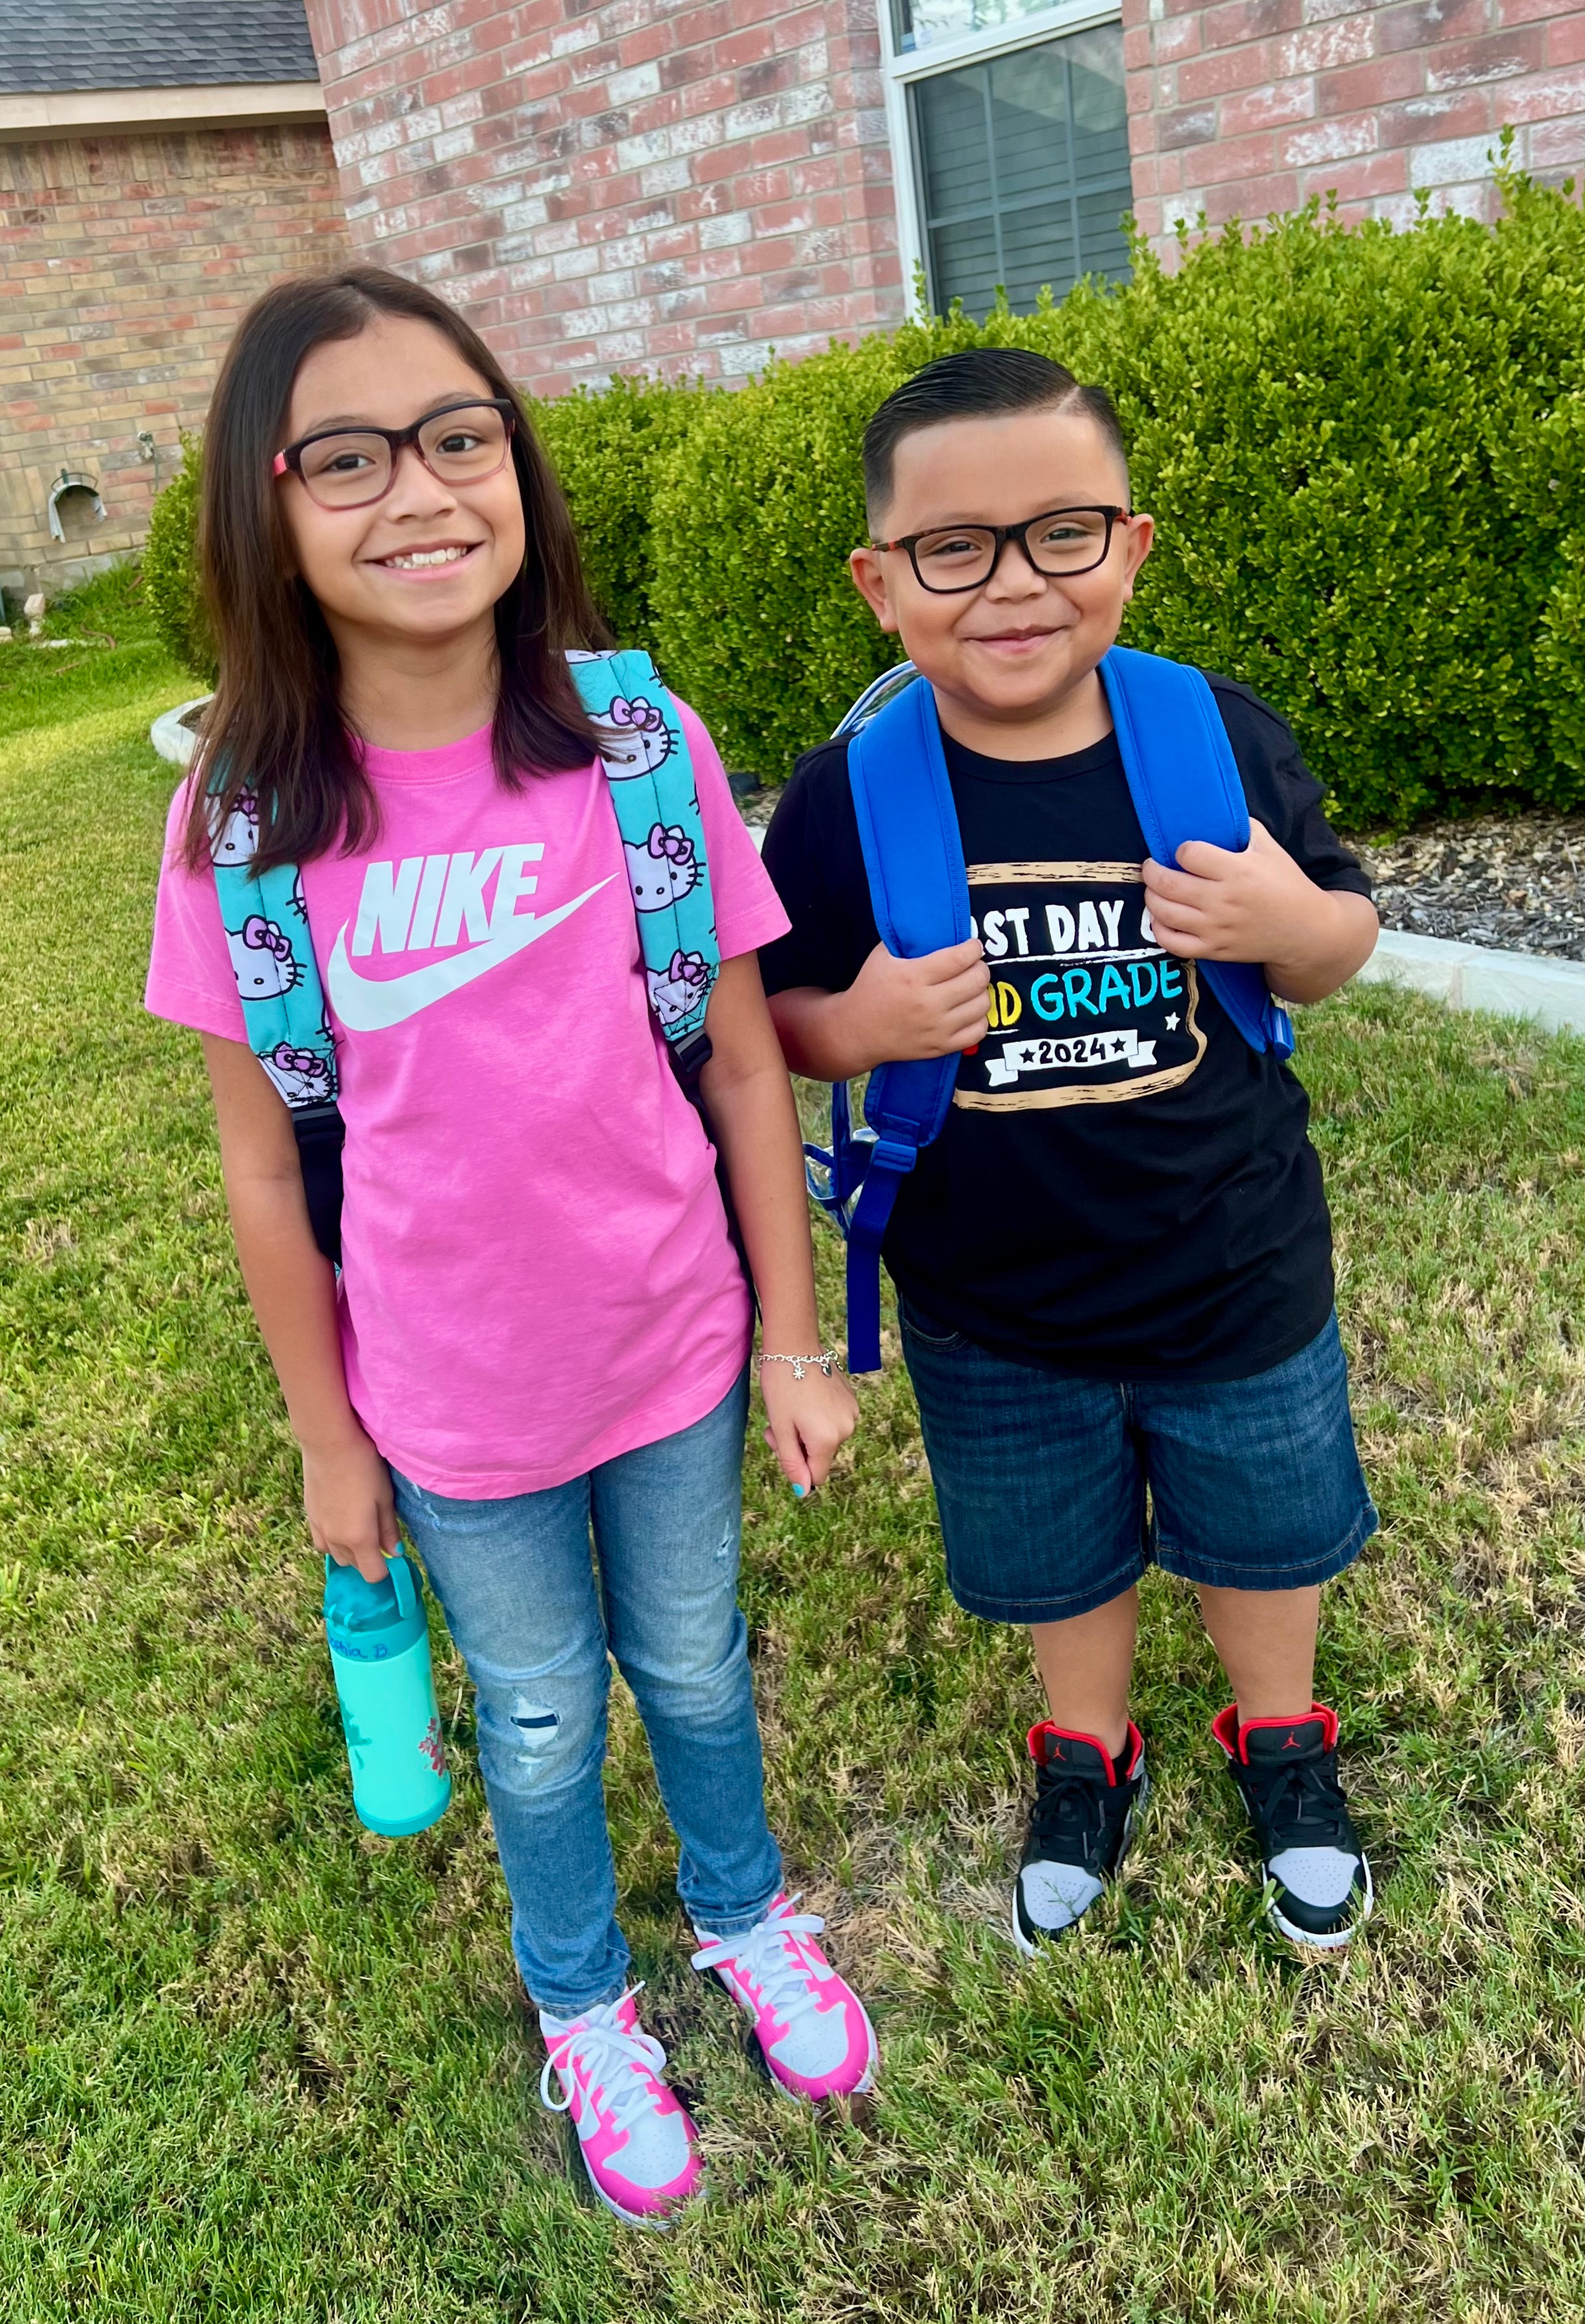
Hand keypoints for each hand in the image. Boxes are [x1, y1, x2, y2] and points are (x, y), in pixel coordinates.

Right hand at [301, 1427, 399, 1583]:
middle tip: (378, 1534)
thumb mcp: (385, 1498)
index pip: (373, 1575)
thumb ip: (389, 1530)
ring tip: (359, 1527)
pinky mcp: (309, 1517)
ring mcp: (319, 1529)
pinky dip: (333, 1541)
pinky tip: (342, 1521)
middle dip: (369, 1558)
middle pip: (355, 1566)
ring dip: (350, 1551)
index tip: (393, 1554)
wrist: (329, 1444)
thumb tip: (396, 1553)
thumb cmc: (364, 1468)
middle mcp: (336, 1540)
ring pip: (336, 1556)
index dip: (386, 1569)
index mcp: (359, 1538)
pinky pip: (321, 1542)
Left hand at [759, 1358, 858, 1494]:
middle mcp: (846, 1429)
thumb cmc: (782, 1386)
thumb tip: (803, 1492)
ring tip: (792, 1408)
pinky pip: (833, 1422)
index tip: (781, 1444)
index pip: (816, 1476)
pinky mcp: (851, 1401)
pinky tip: (806, 1398)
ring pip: (826, 1439)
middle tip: (776, 1425)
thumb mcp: (780, 1428)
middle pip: (820, 1457)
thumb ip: (792, 1462)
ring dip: (807, 1432)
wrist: (795, 1346)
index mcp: (827, 1439)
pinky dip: (818, 1418)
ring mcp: (852, 1413)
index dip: (796, 1468)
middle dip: (798, 1447)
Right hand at [840, 936, 988, 1066]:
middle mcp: (928, 1004)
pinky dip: (979, 1018)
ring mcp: (936, 1028)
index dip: (974, 948)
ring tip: (970, 987)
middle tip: (973, 965)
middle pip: (976, 980)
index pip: (960, 958)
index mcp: (913, 977)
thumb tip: (938, 926)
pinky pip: (978, 1031)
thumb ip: (908, 939)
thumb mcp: (882, 956)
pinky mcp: (940, 1047)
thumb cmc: (871, 989)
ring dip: (980, 992)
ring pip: (982, 1005)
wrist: (857, 1032)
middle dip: (980, 967)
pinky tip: (968, 1010)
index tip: (972, 946)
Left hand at [1142, 819, 1320, 962]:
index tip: (1185, 851)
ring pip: (1164, 912)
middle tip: (1151, 866)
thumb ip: (1244, 827)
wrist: (1305, 930)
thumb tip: (1217, 813)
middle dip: (1151, 871)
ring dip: (1151, 897)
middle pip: (1167, 883)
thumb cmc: (1287, 884)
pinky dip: (1158, 930)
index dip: (1182, 850)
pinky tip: (1160, 918)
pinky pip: (1172, 943)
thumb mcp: (1271, 848)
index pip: (1189, 854)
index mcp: (1237, 870)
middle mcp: (1223, 900)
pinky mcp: (1214, 950)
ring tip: (1154, 889)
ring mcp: (1216, 928)